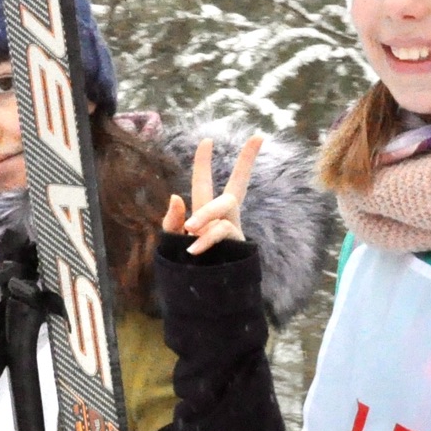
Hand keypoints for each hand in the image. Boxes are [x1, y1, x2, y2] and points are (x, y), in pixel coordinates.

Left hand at [163, 133, 262, 254]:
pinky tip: (193, 247)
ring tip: (190, 229)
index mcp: (207, 212)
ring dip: (205, 213)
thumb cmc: (187, 265)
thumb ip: (171, 220)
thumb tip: (176, 196)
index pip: (205, 183)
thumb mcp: (171, 241)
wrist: (204, 293)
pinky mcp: (235, 243)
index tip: (208, 139)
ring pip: (224, 205)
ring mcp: (232, 229)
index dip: (204, 162)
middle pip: (237, 185)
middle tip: (258, 136)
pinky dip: (206, 238)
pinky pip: (221, 230)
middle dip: (247, 160)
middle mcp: (224, 217)